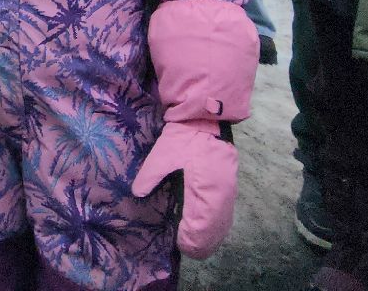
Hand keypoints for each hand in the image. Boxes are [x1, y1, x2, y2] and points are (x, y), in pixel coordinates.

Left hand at [131, 120, 238, 257]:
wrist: (205, 119)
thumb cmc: (183, 139)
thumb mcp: (162, 155)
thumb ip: (149, 176)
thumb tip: (137, 193)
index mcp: (205, 190)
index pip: (201, 226)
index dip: (190, 239)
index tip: (178, 243)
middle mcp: (222, 196)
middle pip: (215, 231)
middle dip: (200, 243)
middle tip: (185, 248)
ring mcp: (229, 192)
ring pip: (223, 225)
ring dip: (210, 237)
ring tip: (194, 245)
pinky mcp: (230, 187)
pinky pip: (226, 215)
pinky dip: (217, 226)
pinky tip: (207, 230)